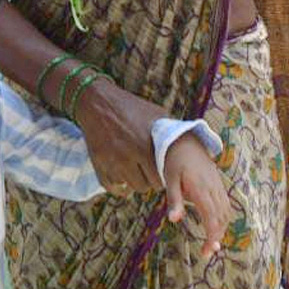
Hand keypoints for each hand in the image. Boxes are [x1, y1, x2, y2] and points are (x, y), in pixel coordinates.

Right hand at [73, 78, 165, 192]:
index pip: (160, 179)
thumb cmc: (129, 106)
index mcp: (143, 146)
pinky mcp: (98, 164)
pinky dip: (119, 185)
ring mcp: (110, 162)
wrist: (96, 101)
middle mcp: (127, 157)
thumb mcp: (155, 113)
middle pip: (146, 186)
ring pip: (130, 187)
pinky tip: (123, 176)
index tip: (162, 171)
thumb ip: (171, 130)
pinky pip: (112, 187)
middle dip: (150, 180)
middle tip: (149, 171)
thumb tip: (192, 142)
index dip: (163, 177)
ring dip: (135, 182)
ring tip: (137, 171)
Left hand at [162, 131, 229, 257]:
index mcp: (201, 190)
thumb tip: (174, 220)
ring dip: (221, 229)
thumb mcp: (170, 179)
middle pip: (221, 219)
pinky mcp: (219, 186)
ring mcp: (218, 187)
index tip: (206, 250)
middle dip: (216, 237)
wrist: (186, 141)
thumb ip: (174, 200)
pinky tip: (216, 227)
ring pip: (226, 214)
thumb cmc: (174, 161)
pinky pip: (226, 206)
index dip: (211, 236)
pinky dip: (223, 219)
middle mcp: (213, 190)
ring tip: (210, 243)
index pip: (211, 218)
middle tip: (206, 252)